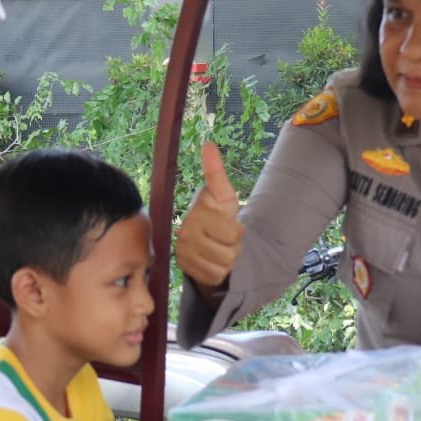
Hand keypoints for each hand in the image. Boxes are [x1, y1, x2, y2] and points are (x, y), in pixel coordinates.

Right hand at [175, 143, 243, 297]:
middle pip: (230, 251)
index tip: (226, 223)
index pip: (232, 233)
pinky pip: (215, 276)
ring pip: (224, 265)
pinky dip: (219, 271)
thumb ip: (216, 172)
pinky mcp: (186, 270)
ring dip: (227, 259)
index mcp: (196, 214)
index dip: (237, 231)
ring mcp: (183, 253)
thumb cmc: (216, 215)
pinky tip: (212, 261)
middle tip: (224, 239)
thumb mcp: (223, 195)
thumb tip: (208, 144)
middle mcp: (185, 233)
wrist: (204, 241)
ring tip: (219, 249)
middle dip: (233, 246)